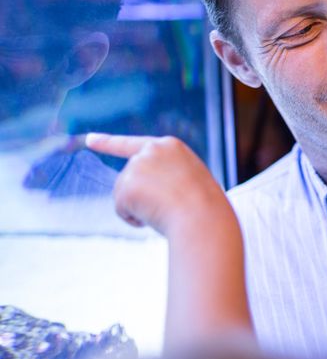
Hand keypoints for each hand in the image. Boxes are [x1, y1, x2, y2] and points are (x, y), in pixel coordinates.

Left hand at [86, 133, 227, 236]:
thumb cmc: (204, 205)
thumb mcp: (190, 179)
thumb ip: (167, 176)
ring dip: (139, 208)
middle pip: (130, 178)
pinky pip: (122, 209)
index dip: (108, 143)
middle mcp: (150, 150)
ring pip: (125, 195)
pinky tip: (152, 217)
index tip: (89, 140)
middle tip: (167, 206)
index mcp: (170, 146)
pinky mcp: (126, 185)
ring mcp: (137, 166)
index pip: (132, 143)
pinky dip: (133, 218)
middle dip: (139, 196)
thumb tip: (147, 197)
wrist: (202, 216)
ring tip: (165, 211)